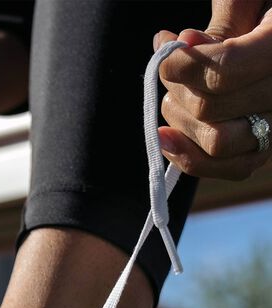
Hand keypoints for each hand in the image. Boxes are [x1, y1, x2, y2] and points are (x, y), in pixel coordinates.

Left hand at [156, 0, 271, 179]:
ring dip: (180, 120)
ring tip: (179, 93)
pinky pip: (227, 170)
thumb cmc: (263, 12)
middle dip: (178, 88)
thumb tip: (181, 43)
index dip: (181, 65)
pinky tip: (167, 137)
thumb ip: (224, 17)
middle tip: (174, 67)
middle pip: (209, 107)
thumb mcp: (250, 1)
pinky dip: (188, 157)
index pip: (223, 71)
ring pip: (214, 142)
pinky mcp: (263, 149)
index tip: (165, 48)